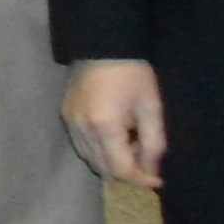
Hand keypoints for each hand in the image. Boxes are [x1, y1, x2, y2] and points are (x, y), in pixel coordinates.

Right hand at [62, 58, 167, 188]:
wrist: (103, 43)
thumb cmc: (133, 73)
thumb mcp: (151, 107)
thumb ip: (154, 143)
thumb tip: (151, 172)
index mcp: (104, 126)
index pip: (120, 169)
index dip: (141, 179)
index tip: (157, 180)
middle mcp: (82, 129)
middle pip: (103, 170)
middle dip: (126, 171)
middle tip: (144, 157)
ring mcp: (70, 122)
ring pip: (90, 160)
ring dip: (111, 162)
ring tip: (129, 144)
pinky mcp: (65, 115)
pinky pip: (81, 146)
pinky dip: (98, 151)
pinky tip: (113, 136)